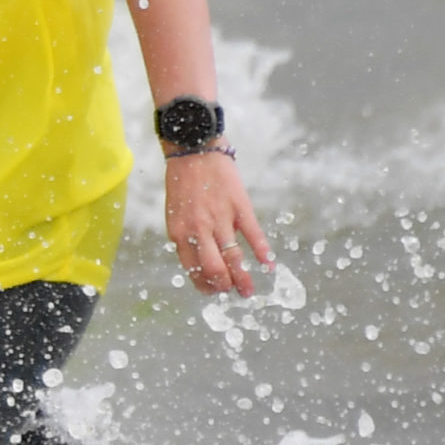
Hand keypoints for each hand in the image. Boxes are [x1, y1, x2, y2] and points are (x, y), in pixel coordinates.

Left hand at [165, 150, 271, 295]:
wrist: (193, 151)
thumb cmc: (183, 183)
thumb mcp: (176, 213)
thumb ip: (186, 237)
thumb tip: (199, 262)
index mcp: (179, 232)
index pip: (192, 268)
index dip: (204, 284)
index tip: (213, 291)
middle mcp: (197, 229)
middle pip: (214, 268)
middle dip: (225, 287)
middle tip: (234, 293)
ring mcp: (220, 218)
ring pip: (233, 257)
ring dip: (243, 278)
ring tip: (249, 293)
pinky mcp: (239, 207)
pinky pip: (253, 235)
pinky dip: (262, 252)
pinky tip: (268, 265)